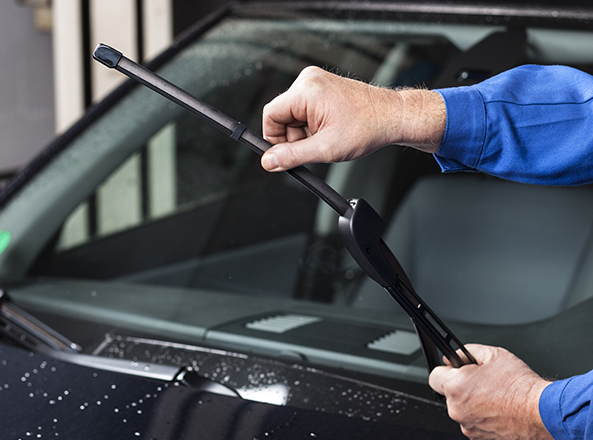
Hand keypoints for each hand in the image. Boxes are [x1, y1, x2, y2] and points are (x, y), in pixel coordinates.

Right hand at [261, 66, 445, 170]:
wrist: (392, 117)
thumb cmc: (368, 127)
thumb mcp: (325, 149)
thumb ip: (292, 156)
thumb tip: (269, 161)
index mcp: (306, 90)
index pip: (270, 115)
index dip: (275, 139)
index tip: (285, 153)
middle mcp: (308, 81)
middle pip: (282, 116)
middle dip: (294, 137)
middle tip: (315, 148)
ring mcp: (316, 83)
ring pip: (294, 116)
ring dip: (305, 133)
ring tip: (327, 138)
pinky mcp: (323, 88)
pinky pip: (305, 111)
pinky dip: (313, 126)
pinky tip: (330, 131)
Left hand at [429, 344, 552, 439]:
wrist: (540, 412)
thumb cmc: (519, 386)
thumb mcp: (492, 354)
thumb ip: (467, 352)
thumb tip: (456, 355)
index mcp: (456, 387)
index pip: (434, 376)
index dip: (445, 370)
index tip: (454, 368)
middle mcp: (457, 410)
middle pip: (449, 394)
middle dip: (461, 386)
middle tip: (481, 380)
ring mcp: (468, 426)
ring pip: (462, 409)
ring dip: (472, 402)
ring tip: (494, 396)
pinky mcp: (479, 438)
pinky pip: (474, 422)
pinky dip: (482, 416)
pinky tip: (498, 408)